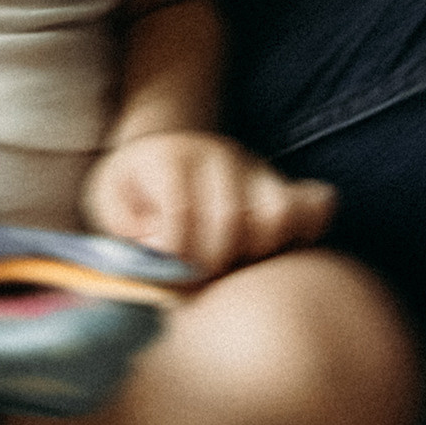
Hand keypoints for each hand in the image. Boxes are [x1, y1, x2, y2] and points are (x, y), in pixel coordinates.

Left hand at [82, 130, 335, 279]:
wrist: (162, 148)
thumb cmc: (134, 188)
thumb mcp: (110, 202)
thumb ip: (126, 230)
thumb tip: (163, 252)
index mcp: (169, 159)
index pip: (181, 214)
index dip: (175, 254)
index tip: (169, 270)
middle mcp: (217, 156)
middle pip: (231, 220)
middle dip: (212, 262)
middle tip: (199, 275)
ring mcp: (255, 167)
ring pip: (277, 216)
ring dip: (256, 252)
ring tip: (234, 263)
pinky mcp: (282, 183)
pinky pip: (314, 207)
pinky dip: (303, 235)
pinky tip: (273, 250)